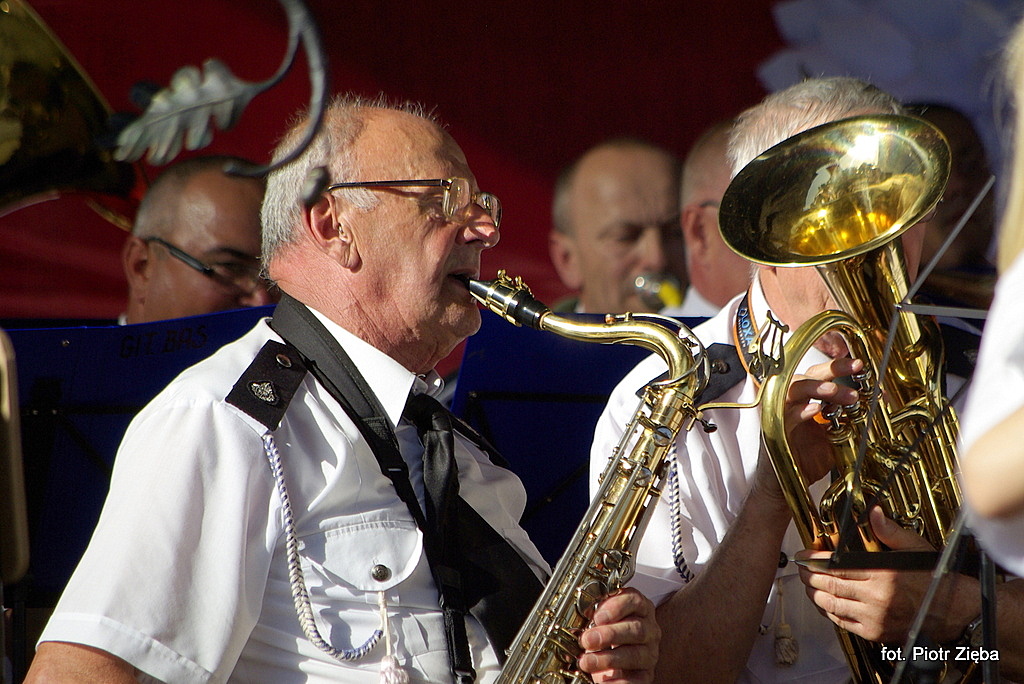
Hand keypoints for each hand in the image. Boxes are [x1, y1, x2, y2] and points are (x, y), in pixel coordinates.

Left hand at [578, 587, 660, 683]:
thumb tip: (577, 616)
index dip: (617, 607)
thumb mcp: (600, 619)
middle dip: (609, 634)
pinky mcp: (645, 676)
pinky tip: (602, 680)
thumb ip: (595, 614)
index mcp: (639, 609)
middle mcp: (648, 630)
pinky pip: (635, 680)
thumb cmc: (606, 633)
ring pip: (635, 655)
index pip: (635, 601)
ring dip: (608, 659)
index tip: (598, 616)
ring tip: (586, 661)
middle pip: (636, 629)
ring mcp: (648, 653)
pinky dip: (618, 681)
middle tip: (587, 640)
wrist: (611, 660)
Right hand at [784, 356, 861, 485]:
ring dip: (816, 388)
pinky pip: (784, 417)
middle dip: (830, 370)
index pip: (817, 376)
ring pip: (792, 391)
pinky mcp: (774, 433)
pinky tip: (815, 409)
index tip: (858, 365)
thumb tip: (875, 403)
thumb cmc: (805, 461)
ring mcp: (779, 417)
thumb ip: (848, 420)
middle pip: (804, 376)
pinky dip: (800, 412)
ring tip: (837, 392)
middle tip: (854, 369)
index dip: (836, 367)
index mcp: (802, 402)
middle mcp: (789, 405)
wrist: (785, 488)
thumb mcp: (833, 438)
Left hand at [796, 507, 971, 642]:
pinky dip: (830, 613)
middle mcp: (876, 598)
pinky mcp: (876, 633)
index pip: (836, 566)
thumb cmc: (933, 576)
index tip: (803, 556)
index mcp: (883, 574)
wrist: (954, 609)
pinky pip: (843, 623)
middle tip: (801, 570)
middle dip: (809, 577)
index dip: (814, 561)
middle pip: (829, 587)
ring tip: (809, 586)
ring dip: (815, 595)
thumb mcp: (913, 548)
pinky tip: (826, 603)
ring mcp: (875, 618)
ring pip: (832, 606)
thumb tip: (874, 513)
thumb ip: (889, 531)